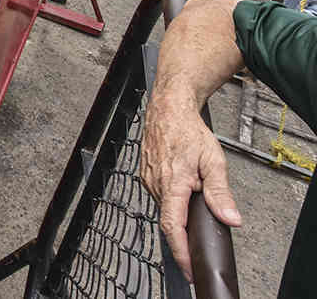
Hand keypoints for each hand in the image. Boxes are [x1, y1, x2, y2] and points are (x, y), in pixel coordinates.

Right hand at [141, 89, 242, 280]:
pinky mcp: (145, 175)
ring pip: (164, 207)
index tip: (188, 267)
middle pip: (169, 220)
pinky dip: (171, 199)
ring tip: (193, 194)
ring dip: (179, 210)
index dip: (180, 251)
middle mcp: (155, 183)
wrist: (167, 108)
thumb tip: (230, 218)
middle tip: (200, 235)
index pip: (173, 226)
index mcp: (172, 183)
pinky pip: (158, 195)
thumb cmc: (188, 130)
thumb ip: (220, 193)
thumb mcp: (213, 160)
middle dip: (184, 231)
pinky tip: (181, 187)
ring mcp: (147, 179)